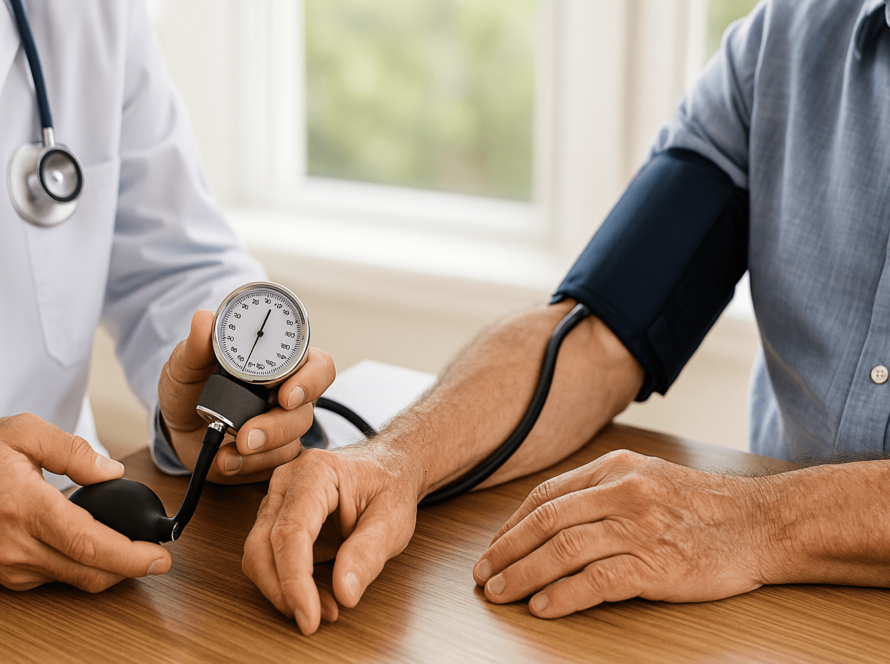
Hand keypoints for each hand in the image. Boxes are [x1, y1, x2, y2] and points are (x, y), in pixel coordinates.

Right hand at [0, 413, 171, 590]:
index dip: (129, 556)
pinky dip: (81, 566)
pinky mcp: (5, 576)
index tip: (159, 558)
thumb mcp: (25, 433)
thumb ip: (73, 450)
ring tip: (127, 546)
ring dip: (106, 568)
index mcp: (24, 507)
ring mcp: (7, 565)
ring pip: (74, 578)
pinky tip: (93, 547)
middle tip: (157, 558)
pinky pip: (54, 577)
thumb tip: (112, 471)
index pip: (88, 543)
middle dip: (130, 568)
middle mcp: (15, 545)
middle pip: (87, 572)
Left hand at [158, 310, 335, 483]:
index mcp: (281, 364)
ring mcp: (282, 426)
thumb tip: (203, 319)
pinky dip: (248, 466)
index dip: (312, 380)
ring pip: (292, 441)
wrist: (178, 425)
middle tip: (248, 435)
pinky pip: (273, 464)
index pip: (317, 366)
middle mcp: (289, 394)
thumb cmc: (192, 387)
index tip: (286, 395)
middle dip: (279, 426)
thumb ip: (196, 346)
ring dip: (261, 449)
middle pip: (306, 410)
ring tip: (231, 451)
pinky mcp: (271, 454)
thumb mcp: (186, 364)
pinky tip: (227, 461)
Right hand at [242, 444, 421, 634]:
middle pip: (262, 545)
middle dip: (282, 591)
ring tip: (326, 608)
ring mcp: (277, 500)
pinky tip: (318, 597)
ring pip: (258, 555)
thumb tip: (343, 594)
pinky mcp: (278, 520)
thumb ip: (368, 553)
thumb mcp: (393, 519)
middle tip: (314, 620)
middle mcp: (286, 482)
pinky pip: (269, 558)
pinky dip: (287, 584)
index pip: (290, 531)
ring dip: (283, 591)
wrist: (388, 468)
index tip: (309, 616)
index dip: (294, 579)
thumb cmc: (390, 485)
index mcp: (315, 472)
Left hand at [473, 450, 767, 617]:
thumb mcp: (647, 477)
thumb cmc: (702, 505)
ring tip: (500, 593)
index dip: (512, 524)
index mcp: (615, 469)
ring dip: (523, 575)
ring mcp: (639, 528)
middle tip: (482, 574)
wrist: (761, 523)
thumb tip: (549, 517)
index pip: (546, 496)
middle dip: (506, 551)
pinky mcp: (656, 564)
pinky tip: (543, 606)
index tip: (494, 547)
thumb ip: (601, 490)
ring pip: (563, 551)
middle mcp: (622, 493)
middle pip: (546, 523)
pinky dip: (564, 595)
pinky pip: (597, 581)